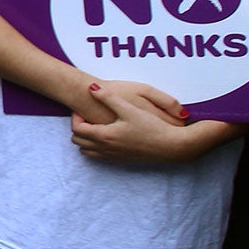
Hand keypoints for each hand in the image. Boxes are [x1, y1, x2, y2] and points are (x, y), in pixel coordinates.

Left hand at [71, 86, 216, 163]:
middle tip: (88, 117)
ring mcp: (112, 157)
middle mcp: (104, 149)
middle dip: (79, 128)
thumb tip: (91, 87)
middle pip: (78, 141)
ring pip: (87, 151)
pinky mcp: (121, 161)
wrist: (173, 146)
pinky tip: (109, 136)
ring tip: (98, 126)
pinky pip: (99, 157)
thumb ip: (108, 97)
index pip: (76, 129)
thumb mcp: (129, 108)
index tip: (84, 109)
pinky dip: (96, 148)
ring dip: (87, 140)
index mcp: (103, 136)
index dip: (76, 118)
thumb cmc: (152, 127)